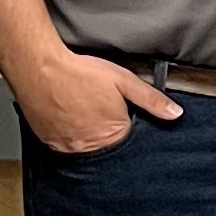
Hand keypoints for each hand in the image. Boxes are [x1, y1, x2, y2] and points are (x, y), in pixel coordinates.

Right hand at [15, 48, 182, 155]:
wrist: (39, 68)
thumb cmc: (80, 73)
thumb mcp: (123, 81)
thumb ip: (151, 100)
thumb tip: (175, 114)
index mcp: (111, 136)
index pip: (126, 142)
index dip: (123, 124)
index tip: (113, 111)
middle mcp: (87, 147)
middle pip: (103, 146)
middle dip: (102, 130)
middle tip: (93, 107)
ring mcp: (65, 147)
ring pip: (81, 146)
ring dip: (83, 132)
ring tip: (79, 109)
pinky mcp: (46, 141)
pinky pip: (62, 144)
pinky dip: (65, 133)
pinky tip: (65, 114)